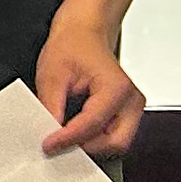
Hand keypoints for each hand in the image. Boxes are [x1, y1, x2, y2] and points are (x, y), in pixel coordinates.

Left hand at [35, 17, 146, 156]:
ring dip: (91, 146)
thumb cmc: (73, 45)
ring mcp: (132, 108)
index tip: (48, 145)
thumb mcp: (53, 75)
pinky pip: (113, 136)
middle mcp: (131, 100)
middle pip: (115, 143)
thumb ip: (50, 106)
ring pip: (117, 143)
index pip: (93, 124)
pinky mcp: (126, 113)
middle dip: (86, 148)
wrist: (84, 33)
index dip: (68, 139)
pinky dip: (94, 140)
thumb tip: (48, 132)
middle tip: (59, 146)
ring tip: (64, 138)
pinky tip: (74, 133)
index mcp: (116, 88)